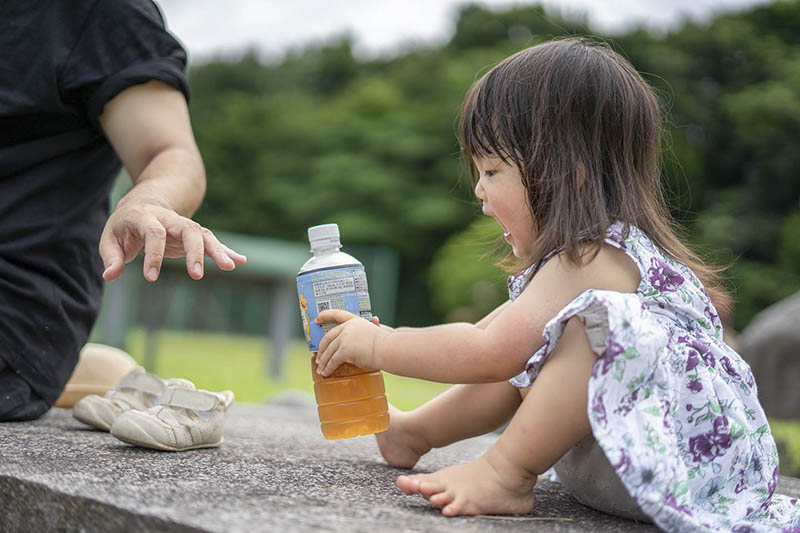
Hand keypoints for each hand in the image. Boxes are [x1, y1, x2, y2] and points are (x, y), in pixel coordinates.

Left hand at [99, 201, 246, 281]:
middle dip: (194, 252)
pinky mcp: (194, 235)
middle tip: (197, 275)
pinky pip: (212, 242)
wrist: (145, 203)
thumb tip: (110, 276)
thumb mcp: (110, 238)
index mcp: (146, 216)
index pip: (154, 233)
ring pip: (204, 235)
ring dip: (218, 250)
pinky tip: (242, 261)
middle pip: (188, 230)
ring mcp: (185, 226)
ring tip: (231, 266)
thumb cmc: (125, 226)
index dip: (154, 255)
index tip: (150, 278)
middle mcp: (170, 219)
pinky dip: (227, 251)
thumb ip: (111, 256)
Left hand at [315, 309, 389, 375]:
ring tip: (321, 369)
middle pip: (328, 338)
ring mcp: (345, 339)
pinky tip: (326, 373)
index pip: (336, 314)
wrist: (388, 348)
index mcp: (354, 320)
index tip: (316, 319)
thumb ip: (373, 324)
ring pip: (328, 351)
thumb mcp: (378, 327)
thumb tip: (376, 319)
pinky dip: (328, 368)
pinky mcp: (345, 351)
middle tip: (318, 358)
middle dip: (321, 349)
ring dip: (323, 361)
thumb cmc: (387, 340)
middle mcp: (347, 328)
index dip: (325, 316)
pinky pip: (333, 361)